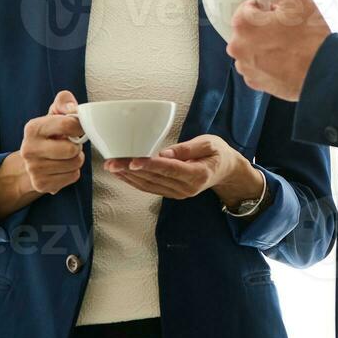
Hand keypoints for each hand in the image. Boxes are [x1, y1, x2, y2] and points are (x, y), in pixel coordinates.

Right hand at [18, 89, 85, 195]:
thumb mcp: (54, 114)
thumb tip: (72, 108)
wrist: (31, 161)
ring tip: (65, 156)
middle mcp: (29, 149)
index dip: (80, 127)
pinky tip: (62, 168)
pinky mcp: (41, 184)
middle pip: (72, 149)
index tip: (78, 128)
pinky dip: (73, 172)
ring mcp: (33, 169)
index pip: (67, 125)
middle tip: (70, 144)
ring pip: (75, 164)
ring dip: (76, 160)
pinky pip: (73, 177)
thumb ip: (64, 102)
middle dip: (77, 146)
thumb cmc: (49, 135)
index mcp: (33, 128)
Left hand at [103, 134, 263, 205]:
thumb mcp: (209, 143)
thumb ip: (188, 149)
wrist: (226, 171)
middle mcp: (187, 188)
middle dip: (130, 170)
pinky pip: (150, 188)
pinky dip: (134, 181)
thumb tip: (165, 153)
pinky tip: (121, 174)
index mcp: (198, 174)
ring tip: (111, 166)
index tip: (132, 160)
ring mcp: (178, 193)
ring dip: (128, 176)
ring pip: (149, 185)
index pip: (170, 169)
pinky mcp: (172, 193)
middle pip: (154, 178)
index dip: (150, 165)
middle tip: (111, 161)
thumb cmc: (218, 153)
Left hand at [227, 0, 329, 100]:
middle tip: (288, 32)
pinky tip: (284, 61)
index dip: (269, 9)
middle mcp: (237, 47)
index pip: (249, 7)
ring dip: (264, 44)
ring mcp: (245, 66)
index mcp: (243, 24)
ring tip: (288, 48)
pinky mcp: (254, 82)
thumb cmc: (310, 34)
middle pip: (249, 28)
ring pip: (251, 46)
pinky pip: (256, 65)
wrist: (323, 72)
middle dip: (265, 27)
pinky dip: (267, 61)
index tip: (284, 18)